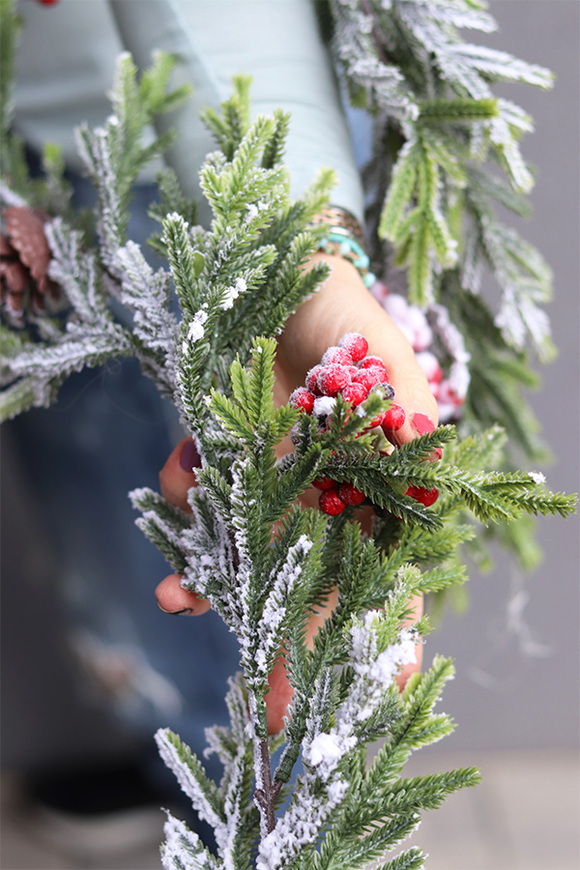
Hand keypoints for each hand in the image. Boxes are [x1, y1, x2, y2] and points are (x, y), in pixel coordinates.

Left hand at [156, 253, 436, 730]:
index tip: (384, 690)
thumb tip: (430, 476)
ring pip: (243, 546)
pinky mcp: (224, 452)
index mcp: (374, 487)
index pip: (387, 573)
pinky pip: (199, 493)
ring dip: (209, 576)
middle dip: (286, 644)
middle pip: (309, 583)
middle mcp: (321, 492)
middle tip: (268, 712)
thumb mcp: (386, 365)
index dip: (386, 633)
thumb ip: (404, 422)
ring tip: (177, 601)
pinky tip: (169, 489)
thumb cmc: (347, 315)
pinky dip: (181, 499)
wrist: (282, 265)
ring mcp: (269, 476)